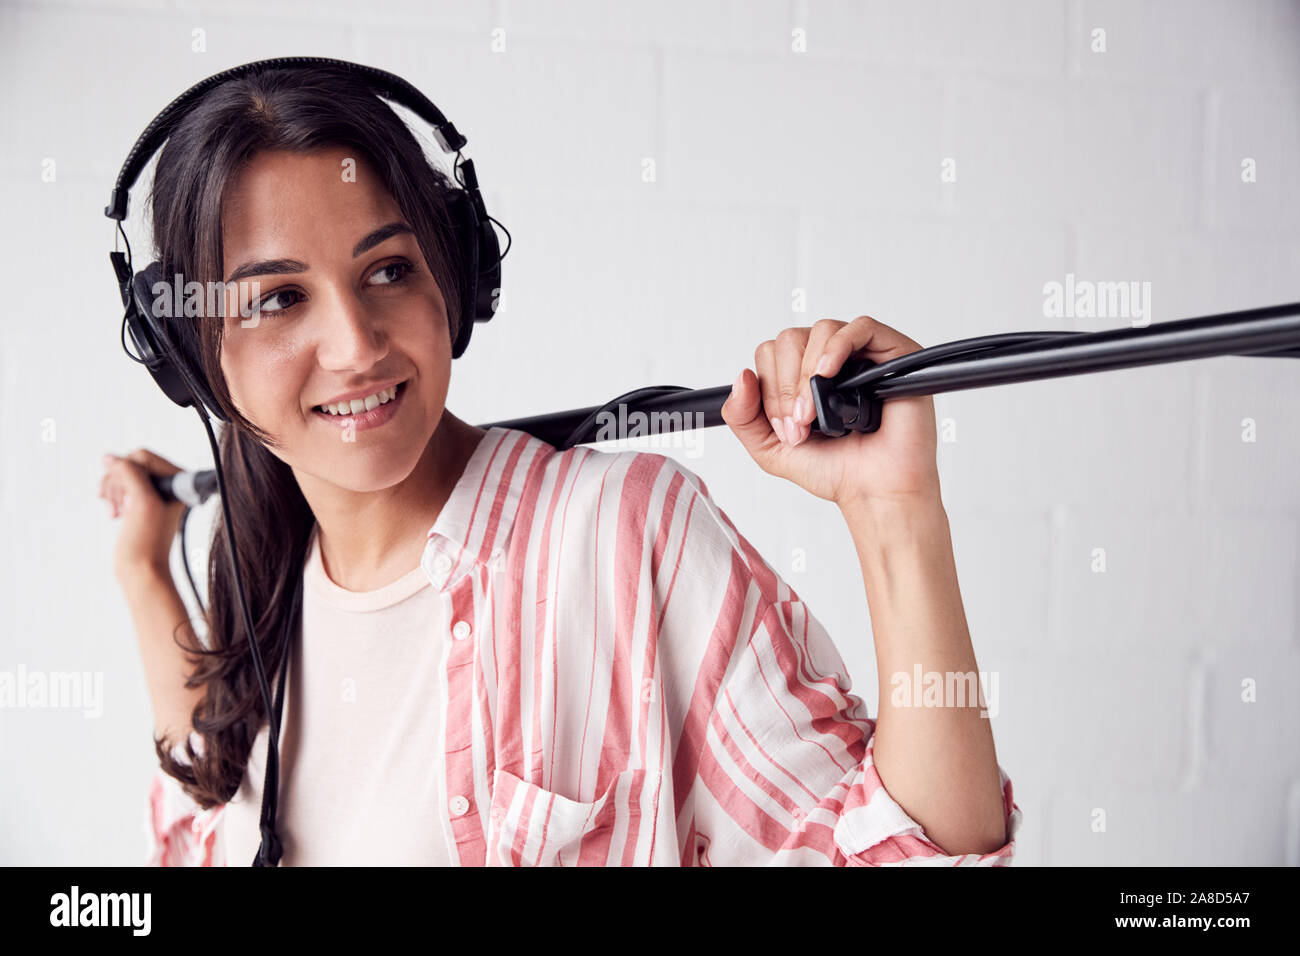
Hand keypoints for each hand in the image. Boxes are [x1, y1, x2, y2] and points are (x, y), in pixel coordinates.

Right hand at [99, 448, 186, 582]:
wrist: (141, 570)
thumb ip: (130, 473)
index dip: (126, 473)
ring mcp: (157, 493)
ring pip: (123, 475)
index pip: (143, 456)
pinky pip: (122, 487)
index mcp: (179, 479)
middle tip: (120, 508)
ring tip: (115, 513)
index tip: (127, 498)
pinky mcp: (144, 503)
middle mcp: (171, 483)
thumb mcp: (141, 501)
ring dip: (113, 491)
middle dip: (117, 483)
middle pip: (131, 464)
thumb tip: (110, 457)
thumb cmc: (146, 541)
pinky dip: (113, 497)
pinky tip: (115, 513)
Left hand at [720, 315, 940, 507]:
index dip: (770, 387)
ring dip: (808, 373)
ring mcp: (862, 355)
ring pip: (820, 331)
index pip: (771, 353)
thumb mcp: (770, 448)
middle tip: (800, 423)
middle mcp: (832, 361)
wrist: (876, 490)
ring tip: (815, 412)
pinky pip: (861, 327)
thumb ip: (742, 416)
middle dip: (786, 385)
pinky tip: (829, 373)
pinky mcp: (892, 353)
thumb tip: (741, 376)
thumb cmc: (837, 470)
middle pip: (790, 339)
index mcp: (803, 377)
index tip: (785, 425)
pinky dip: (837, 347)